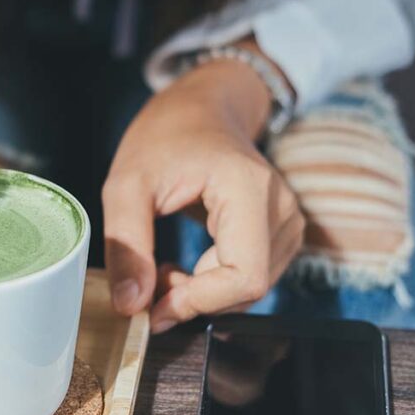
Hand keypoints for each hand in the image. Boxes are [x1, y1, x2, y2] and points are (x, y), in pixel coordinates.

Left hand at [103, 55, 304, 332]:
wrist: (203, 108)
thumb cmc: (165, 136)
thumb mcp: (126, 184)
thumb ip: (127, 245)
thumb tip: (130, 305)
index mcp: (250, 189)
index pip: (244, 276)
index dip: (197, 302)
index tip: (151, 306)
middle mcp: (281, 208)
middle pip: (247, 289)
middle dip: (193, 299)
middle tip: (149, 280)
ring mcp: (288, 221)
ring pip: (249, 291)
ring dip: (202, 295)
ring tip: (163, 268)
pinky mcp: (282, 233)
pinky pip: (250, 279)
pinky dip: (214, 286)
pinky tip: (186, 266)